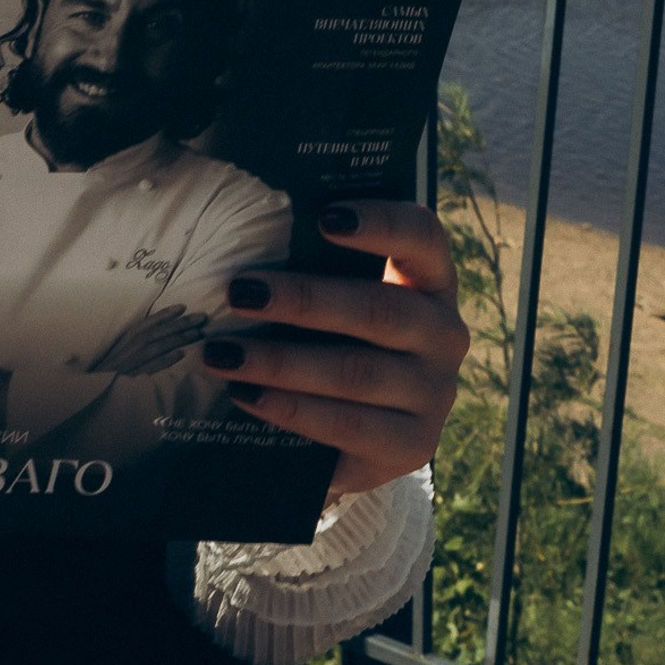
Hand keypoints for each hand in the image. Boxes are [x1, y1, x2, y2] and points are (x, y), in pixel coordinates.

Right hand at [84, 303, 205, 378]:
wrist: (98, 384)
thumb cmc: (114, 364)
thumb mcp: (125, 346)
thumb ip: (141, 337)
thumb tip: (164, 328)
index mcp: (128, 336)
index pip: (149, 322)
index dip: (165, 314)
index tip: (183, 306)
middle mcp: (131, 346)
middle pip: (158, 332)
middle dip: (180, 324)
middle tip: (201, 317)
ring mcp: (132, 361)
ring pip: (157, 346)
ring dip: (177, 339)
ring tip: (196, 333)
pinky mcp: (133, 376)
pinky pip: (151, 367)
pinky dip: (165, 360)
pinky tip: (180, 355)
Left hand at [199, 201, 468, 495]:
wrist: (353, 437)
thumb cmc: (333, 342)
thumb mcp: (332, 303)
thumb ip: (309, 270)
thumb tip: (233, 239)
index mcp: (429, 281)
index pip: (422, 238)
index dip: (381, 223)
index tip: (324, 217)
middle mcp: (443, 334)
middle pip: (379, 310)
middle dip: (303, 301)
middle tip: (239, 292)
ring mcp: (434, 393)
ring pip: (356, 372)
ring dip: (280, 361)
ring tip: (222, 353)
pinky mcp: (413, 447)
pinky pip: (348, 425)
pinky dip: (291, 409)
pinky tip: (246, 396)